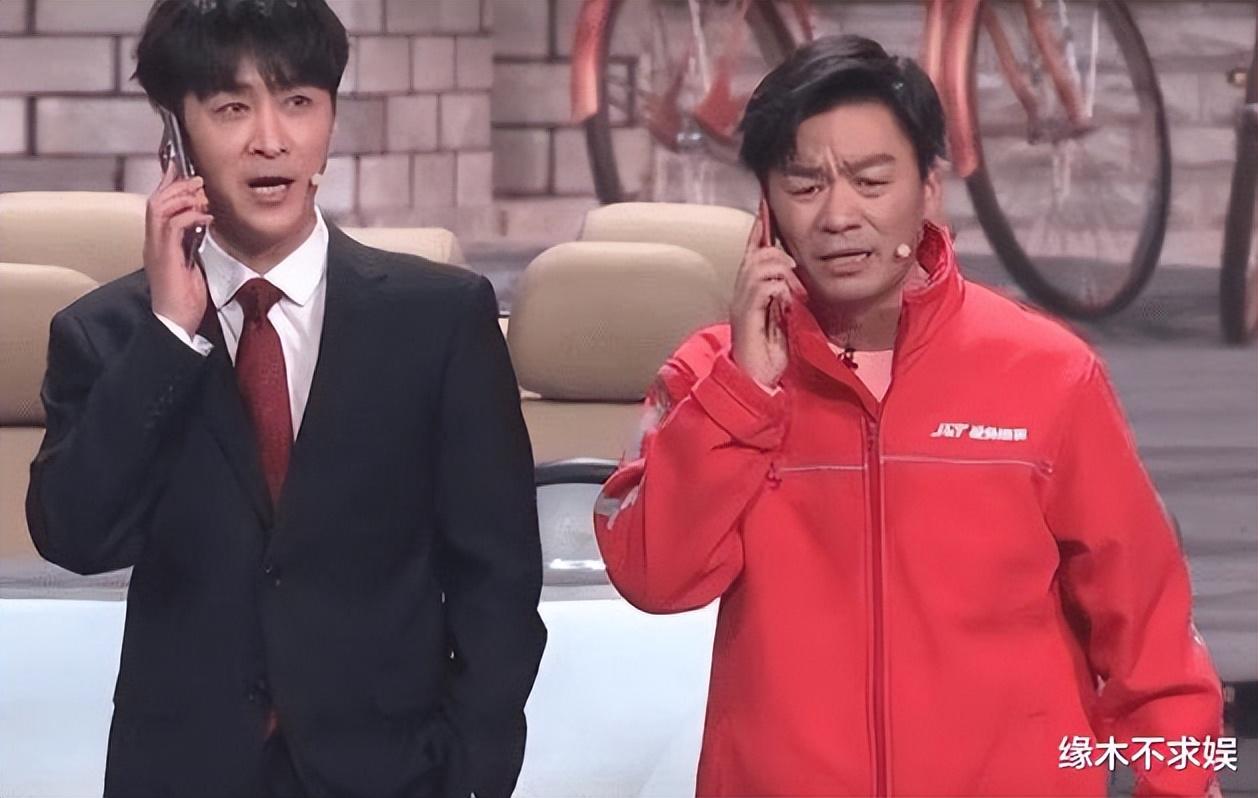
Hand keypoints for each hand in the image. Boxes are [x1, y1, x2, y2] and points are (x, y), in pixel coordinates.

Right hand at [145, 163, 211, 336]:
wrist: (175, 322)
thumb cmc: (185, 298)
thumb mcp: (192, 263)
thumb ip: (192, 242)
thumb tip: (203, 223)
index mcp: (158, 243)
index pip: (158, 205)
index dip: (168, 185)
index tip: (182, 170)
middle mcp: (152, 242)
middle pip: (155, 200)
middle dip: (176, 185)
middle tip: (198, 180)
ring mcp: (155, 249)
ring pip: (159, 208)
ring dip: (182, 196)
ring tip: (201, 195)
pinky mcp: (164, 257)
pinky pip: (172, 226)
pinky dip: (190, 216)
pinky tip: (205, 217)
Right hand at [730, 205, 805, 387]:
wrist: (757, 383)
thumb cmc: (772, 357)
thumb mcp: (786, 320)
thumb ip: (789, 299)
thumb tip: (798, 282)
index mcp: (749, 295)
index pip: (750, 254)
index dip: (757, 232)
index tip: (765, 211)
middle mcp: (740, 296)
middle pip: (753, 255)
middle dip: (775, 252)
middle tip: (794, 269)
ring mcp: (741, 306)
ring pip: (756, 266)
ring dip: (780, 269)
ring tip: (793, 285)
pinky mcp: (746, 317)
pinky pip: (761, 287)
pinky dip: (778, 286)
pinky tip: (788, 297)